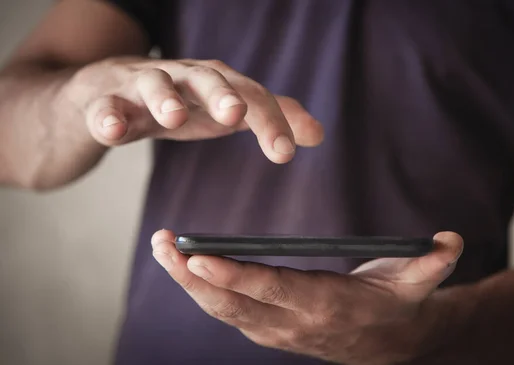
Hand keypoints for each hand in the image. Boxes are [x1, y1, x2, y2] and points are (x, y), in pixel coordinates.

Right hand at [65, 57, 323, 162]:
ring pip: (154, 83)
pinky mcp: (107, 100)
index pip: (252, 97)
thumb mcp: (227, 110)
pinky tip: (113, 129)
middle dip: (221, 93)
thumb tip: (318, 134)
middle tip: (235, 114)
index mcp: (219, 85)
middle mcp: (184, 78)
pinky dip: (108, 116)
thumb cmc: (181, 101)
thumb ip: (270, 118)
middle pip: (206, 78)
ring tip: (173, 117)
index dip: (269, 122)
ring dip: (164, 98)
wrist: (113, 92)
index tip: (285, 154)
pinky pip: (106, 107)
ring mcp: (143, 86)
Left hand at [151, 230, 463, 364]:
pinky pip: (227, 310)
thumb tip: (450, 239)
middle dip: (194, 277)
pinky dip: (201, 289)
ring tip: (163, 248)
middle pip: (234, 303)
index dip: (236, 277)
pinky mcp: (268, 328)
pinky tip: (183, 266)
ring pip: (223, 310)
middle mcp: (293, 323)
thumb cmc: (399, 302)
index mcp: (325, 306)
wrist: (388, 344)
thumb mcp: (419, 281)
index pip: (273, 291)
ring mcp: (276, 330)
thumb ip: (432, 262)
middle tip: (163, 244)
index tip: (200, 258)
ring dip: (189, 282)